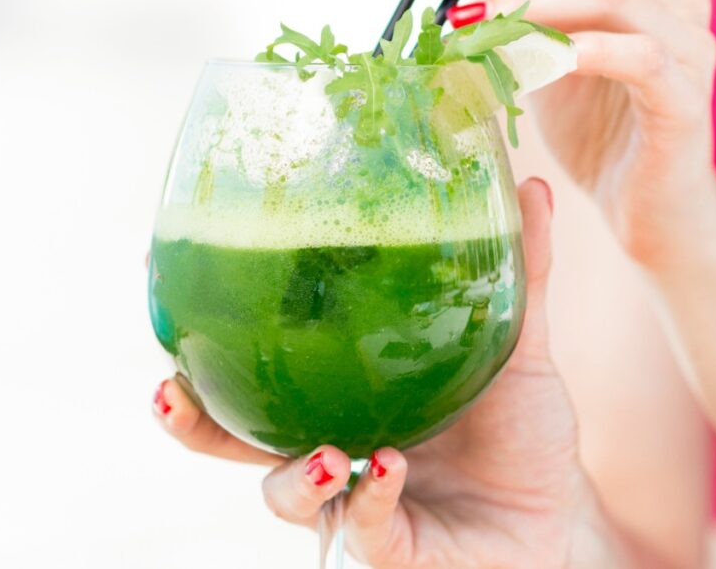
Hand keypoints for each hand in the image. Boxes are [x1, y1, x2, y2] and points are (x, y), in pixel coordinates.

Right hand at [153, 179, 623, 567]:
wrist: (556, 512)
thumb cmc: (522, 428)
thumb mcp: (519, 343)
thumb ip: (520, 271)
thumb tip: (532, 183)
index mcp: (342, 391)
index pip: (258, 361)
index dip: (205, 332)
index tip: (160, 275)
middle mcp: (331, 443)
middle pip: (234, 438)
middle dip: (192, 419)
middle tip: (170, 389)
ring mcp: (353, 499)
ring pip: (284, 495)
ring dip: (293, 476)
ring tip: (328, 452)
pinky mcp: (390, 546)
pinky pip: (362, 526)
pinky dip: (369, 497)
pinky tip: (386, 465)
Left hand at [427, 0, 715, 264]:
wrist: (648, 207)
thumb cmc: (596, 129)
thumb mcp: (544, 58)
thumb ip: (515, 13)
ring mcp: (689, 45)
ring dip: (526, 5)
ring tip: (468, 26)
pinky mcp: (687, 100)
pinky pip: (638, 59)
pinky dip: (578, 54)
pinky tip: (530, 64)